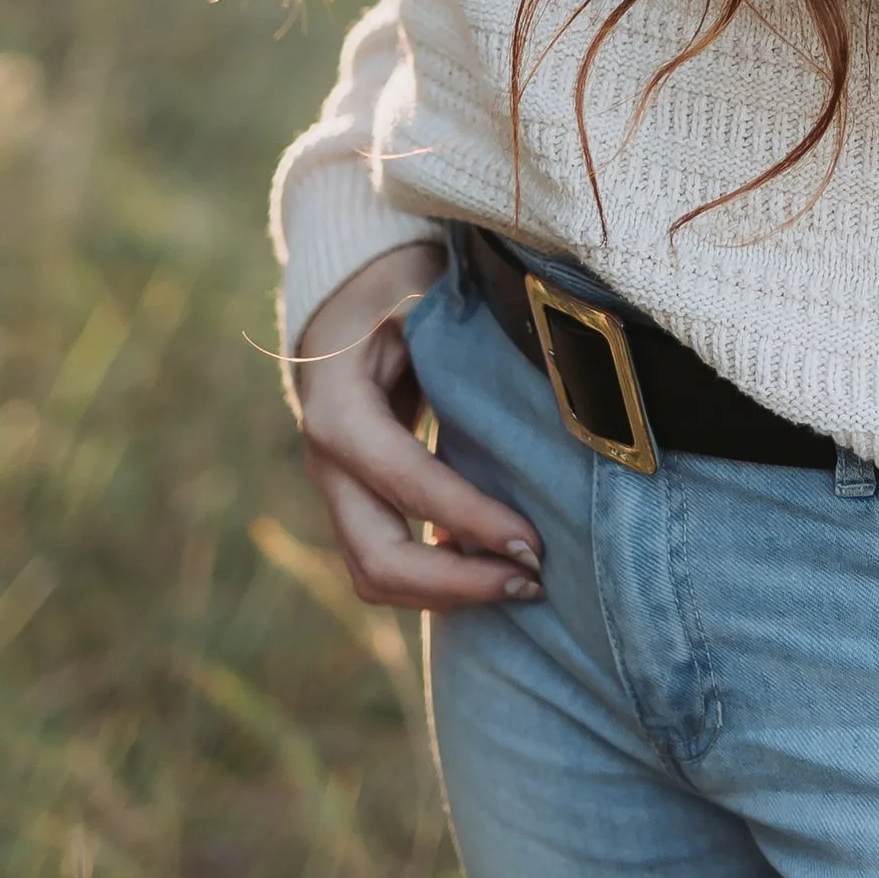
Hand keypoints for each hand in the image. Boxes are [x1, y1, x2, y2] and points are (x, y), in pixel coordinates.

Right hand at [293, 242, 543, 610]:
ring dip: (448, 593)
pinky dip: (437, 576)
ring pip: (376, 575)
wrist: (346, 292)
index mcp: (340, 410)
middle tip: (533, 581)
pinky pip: (387, 558)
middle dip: (458, 583)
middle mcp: (327, 462)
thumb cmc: (394, 284)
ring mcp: (335, 488)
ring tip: (521, 585)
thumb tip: (550, 368)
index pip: (408, 484)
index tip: (533, 543)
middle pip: (378, 559)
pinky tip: (493, 568)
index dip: (470, 520)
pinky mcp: (355, 500)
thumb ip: (464, 336)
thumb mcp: (423, 293)